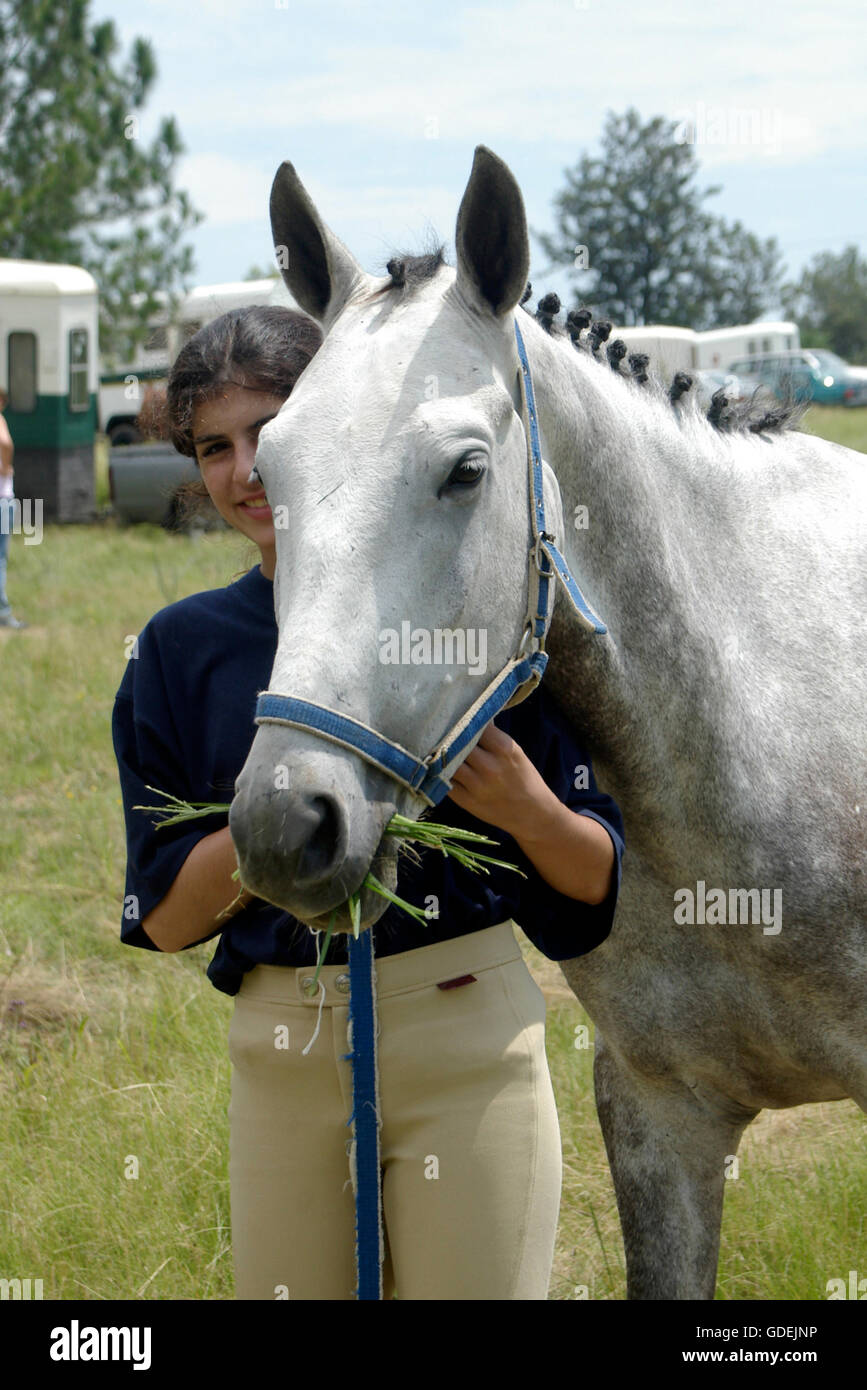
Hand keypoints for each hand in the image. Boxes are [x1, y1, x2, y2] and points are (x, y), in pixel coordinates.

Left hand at [445, 721, 558, 838]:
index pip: (474, 724)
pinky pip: (443, 780)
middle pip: (457, 741)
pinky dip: (440, 772)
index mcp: (504, 749)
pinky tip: (440, 766)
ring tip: (437, 747)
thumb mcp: (514, 752)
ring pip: (447, 761)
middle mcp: (489, 766)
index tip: (457, 715)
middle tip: (439, 729)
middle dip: (450, 735)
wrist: (531, 813)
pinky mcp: (465, 800)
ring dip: (442, 754)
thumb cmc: (522, 777)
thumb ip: (493, 737)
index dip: (464, 719)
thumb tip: (471, 716)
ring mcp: (476, 785)